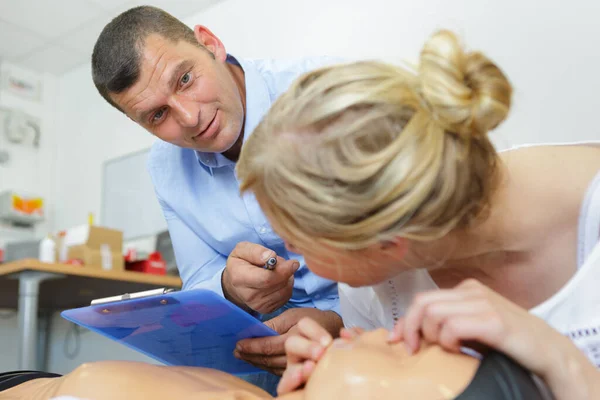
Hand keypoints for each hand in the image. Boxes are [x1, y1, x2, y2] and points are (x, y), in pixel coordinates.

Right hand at [222, 242, 299, 313]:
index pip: (267, 279)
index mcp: (240, 278)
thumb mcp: (242, 249)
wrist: (235, 283)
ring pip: (285, 291)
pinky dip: (286, 286)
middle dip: (286, 272)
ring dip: (287, 278)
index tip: (293, 262)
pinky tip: (278, 280)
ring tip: (277, 271)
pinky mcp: (266, 310)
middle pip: (278, 285)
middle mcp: (248, 296)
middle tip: (281, 262)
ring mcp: (258, 305)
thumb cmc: (241, 262)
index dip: (283, 270)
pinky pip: (286, 297)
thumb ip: (256, 251)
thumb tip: (271, 257)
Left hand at [234, 308, 342, 376]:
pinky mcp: (300, 369)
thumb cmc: (313, 319)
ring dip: (256, 363)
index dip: (252, 346)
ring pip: (272, 367)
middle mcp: (298, 354)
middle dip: (250, 356)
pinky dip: (266, 367)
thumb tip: (256, 330)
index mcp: (295, 337)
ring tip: (243, 357)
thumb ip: (274, 324)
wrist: (333, 331)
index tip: (238, 344)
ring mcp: (299, 364)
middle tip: (236, 352)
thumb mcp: (294, 315)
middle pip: (268, 359)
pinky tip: (258, 362)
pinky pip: (279, 371)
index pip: (268, 346)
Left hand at [388, 279, 599, 399]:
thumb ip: (445, 323)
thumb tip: (409, 334)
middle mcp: (472, 291)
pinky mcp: (493, 321)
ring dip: (432, 337)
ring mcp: (483, 304)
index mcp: (466, 289)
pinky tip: (459, 350)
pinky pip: (453, 326)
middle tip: (414, 349)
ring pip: (433, 314)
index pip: (422, 299)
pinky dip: (449, 341)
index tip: (397, 339)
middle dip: (410, 328)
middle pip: (422, 304)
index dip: (404, 320)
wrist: (547, 350)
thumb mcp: (471, 327)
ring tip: (446, 349)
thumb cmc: (507, 341)